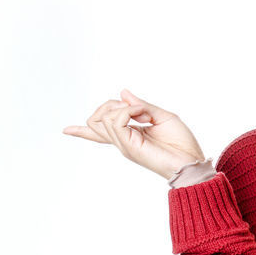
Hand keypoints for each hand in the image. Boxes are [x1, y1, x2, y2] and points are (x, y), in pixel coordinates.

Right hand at [62, 88, 207, 180]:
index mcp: (130, 135)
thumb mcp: (162, 116)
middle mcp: (123, 140)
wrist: (191, 161)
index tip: (65, 130)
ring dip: (124, 107)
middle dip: (110, 104)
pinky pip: (117, 120)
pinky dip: (128, 111)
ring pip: (104, 117)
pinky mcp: (129, 146)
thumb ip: (141, 105)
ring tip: (143, 114)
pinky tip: (142, 115)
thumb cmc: (181, 143)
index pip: (100, 132)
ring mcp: (124, 144)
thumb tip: (123, 93)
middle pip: (97, 119)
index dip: (81, 131)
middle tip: (138, 109)